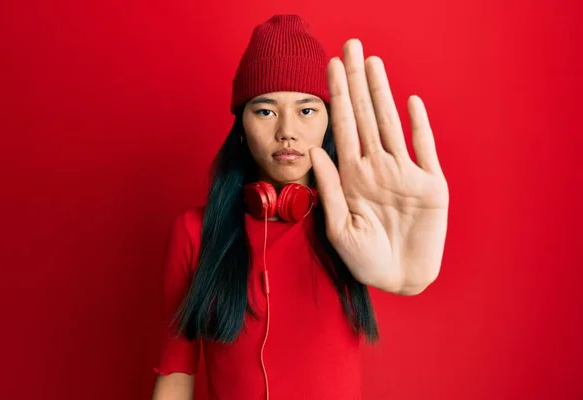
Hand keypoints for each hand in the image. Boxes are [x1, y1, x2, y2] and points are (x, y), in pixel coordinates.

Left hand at [309, 39, 449, 294]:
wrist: (399, 279)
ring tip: (374, 62)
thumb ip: (330, 189)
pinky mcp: (430, 185)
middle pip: (364, 115)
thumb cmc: (365, 260)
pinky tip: (410, 101)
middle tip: (351, 46)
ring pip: (390, 123)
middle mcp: (376, 168)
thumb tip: (316, 150)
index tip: (328, 67)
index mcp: (353, 176)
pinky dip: (418, 125)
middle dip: (357, 81)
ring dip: (382, 92)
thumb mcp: (339, 227)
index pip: (342, 127)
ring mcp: (404, 173)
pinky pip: (423, 148)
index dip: (336, 96)